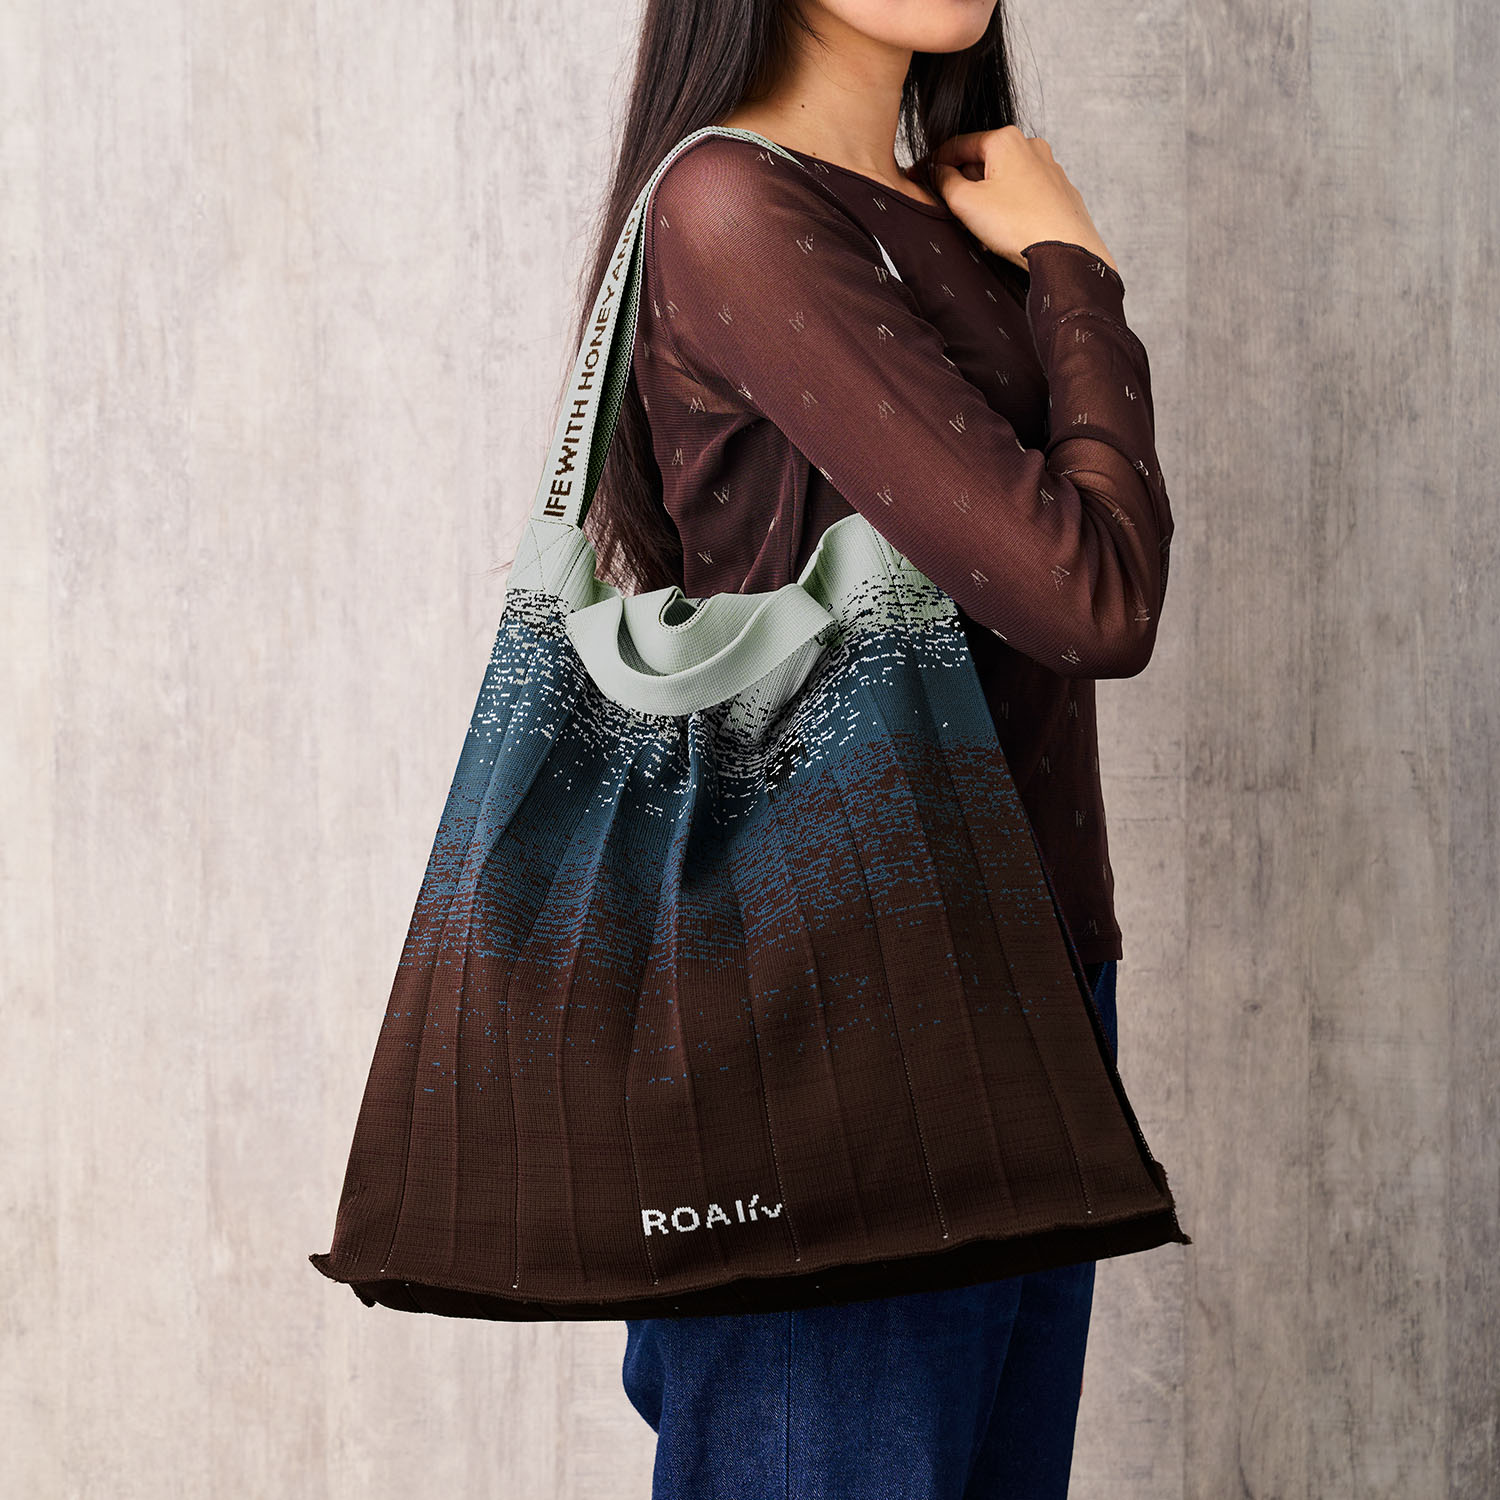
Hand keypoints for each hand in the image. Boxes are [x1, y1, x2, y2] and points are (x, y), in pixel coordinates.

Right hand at [930, 126, 1117, 274]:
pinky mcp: (1059, 193)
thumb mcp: (966, 202)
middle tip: (948, 208)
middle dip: (964, 183)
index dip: (934, 162)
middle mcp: (1031, 147)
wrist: (1066, 251)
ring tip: (977, 227)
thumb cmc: (1019, 224)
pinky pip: (1023, 195)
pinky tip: (1002, 232)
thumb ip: (945, 182)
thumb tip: (938, 172)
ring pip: (1004, 180)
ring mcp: (1049, 169)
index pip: (958, 144)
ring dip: (985, 199)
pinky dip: (1008, 208)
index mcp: (1006, 139)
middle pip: (983, 161)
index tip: (918, 176)